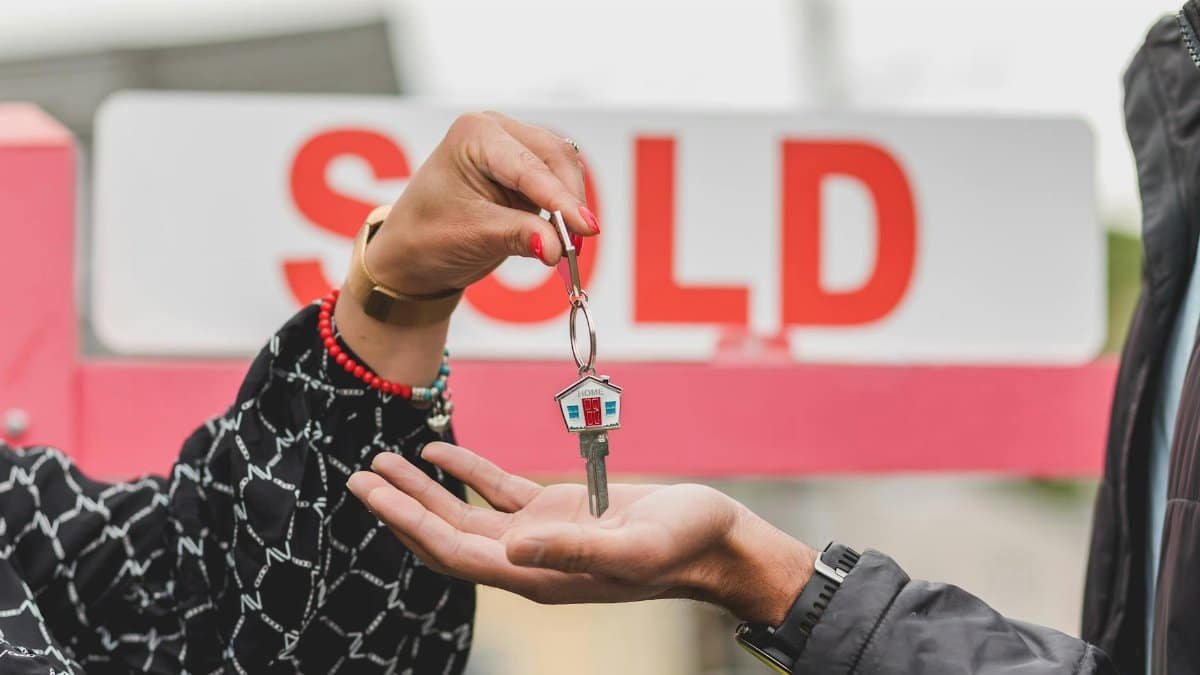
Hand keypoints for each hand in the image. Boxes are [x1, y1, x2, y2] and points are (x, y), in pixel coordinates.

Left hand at [335, 111, 596, 383]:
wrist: (413, 252)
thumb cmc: (426, 236)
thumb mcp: (471, 236)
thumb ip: (517, 236)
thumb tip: (557, 247)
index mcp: (474, 134)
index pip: (529, 166)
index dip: (560, 199)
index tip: (586, 228)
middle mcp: (497, 131)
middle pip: (555, 158)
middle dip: (569, 201)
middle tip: (577, 245)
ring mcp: (514, 147)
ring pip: (564, 168)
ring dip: (570, 205)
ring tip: (567, 244)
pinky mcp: (527, 170)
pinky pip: (560, 183)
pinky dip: (565, 208)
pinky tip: (561, 234)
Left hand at [346, 442, 816, 624]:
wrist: (718, 541)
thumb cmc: (687, 545)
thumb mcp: (636, 546)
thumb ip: (577, 551)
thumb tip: (512, 551)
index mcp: (539, 574)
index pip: (455, 552)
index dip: (409, 524)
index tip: (372, 495)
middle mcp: (529, 559)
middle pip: (446, 535)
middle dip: (400, 507)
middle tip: (359, 476)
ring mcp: (540, 535)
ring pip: (465, 513)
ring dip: (424, 490)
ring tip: (384, 462)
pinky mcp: (557, 512)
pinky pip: (498, 492)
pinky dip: (467, 472)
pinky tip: (439, 451)